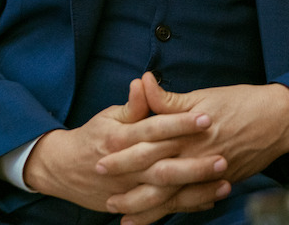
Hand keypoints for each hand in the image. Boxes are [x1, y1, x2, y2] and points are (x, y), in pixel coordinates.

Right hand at [22, 75, 231, 220]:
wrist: (63, 169)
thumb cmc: (92, 137)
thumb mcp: (109, 116)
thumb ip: (133, 105)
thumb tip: (144, 81)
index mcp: (120, 138)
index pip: (155, 129)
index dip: (180, 123)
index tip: (206, 118)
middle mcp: (125, 167)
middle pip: (163, 166)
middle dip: (194, 164)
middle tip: (223, 157)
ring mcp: (129, 189)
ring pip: (166, 193)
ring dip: (196, 190)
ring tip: (225, 183)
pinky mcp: (132, 203)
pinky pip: (162, 208)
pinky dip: (185, 205)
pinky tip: (210, 201)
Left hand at [97, 73, 288, 217]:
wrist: (277, 120)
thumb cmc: (240, 102)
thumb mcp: (202, 96)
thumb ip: (168, 98)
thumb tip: (142, 81)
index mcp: (188, 130)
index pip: (148, 143)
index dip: (123, 152)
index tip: (101, 155)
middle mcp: (195, 155)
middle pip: (155, 175)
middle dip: (128, 186)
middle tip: (105, 194)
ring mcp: (208, 173)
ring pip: (171, 196)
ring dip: (146, 207)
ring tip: (122, 216)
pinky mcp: (219, 183)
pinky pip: (192, 203)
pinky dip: (173, 212)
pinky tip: (158, 218)